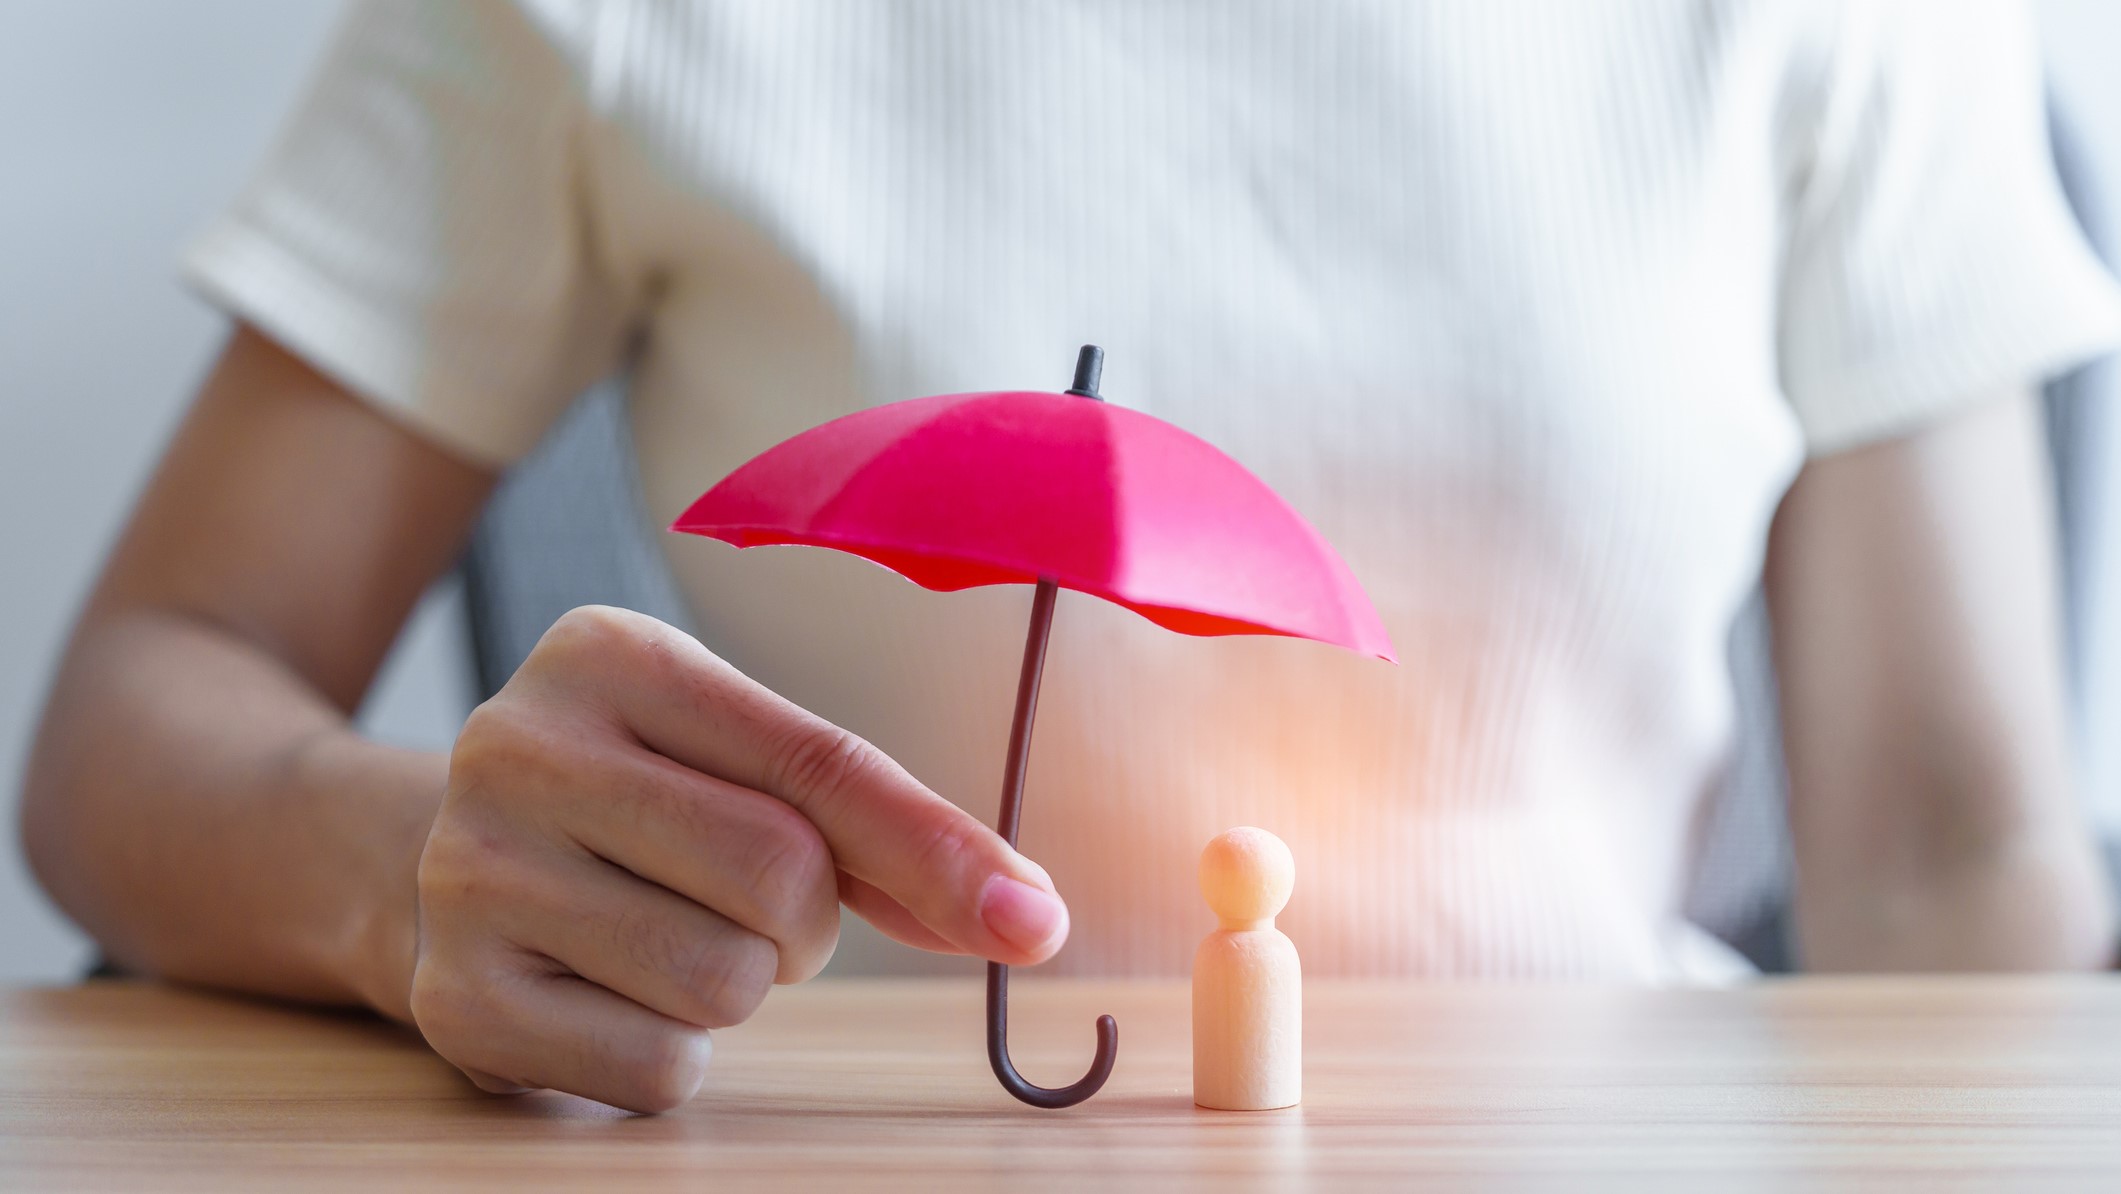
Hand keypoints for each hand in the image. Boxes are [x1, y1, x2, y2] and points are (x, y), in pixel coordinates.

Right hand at [409, 606, 1068, 1111]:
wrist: (424, 863)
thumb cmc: (633, 805)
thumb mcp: (728, 760)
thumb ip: (872, 825)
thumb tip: (1024, 914)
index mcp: (608, 654)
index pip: (818, 761)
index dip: (937, 850)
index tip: (1033, 921)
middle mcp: (519, 746)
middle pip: (779, 874)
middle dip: (808, 919)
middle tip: (756, 906)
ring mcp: (471, 875)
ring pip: (723, 979)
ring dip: (741, 983)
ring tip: (674, 935)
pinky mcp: (455, 997)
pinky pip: (660, 1066)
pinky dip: (677, 1052)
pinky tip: (614, 993)